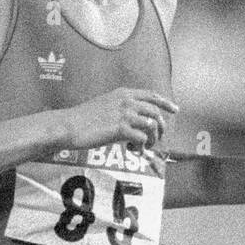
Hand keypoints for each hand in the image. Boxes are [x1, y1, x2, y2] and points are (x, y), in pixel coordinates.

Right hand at [60, 88, 178, 152]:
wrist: (69, 125)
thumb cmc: (83, 118)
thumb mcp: (104, 104)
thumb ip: (119, 107)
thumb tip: (132, 120)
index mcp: (123, 93)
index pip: (151, 95)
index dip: (166, 103)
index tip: (175, 110)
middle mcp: (127, 101)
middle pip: (156, 112)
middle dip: (161, 127)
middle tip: (159, 138)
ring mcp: (125, 114)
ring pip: (152, 126)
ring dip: (152, 139)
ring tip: (144, 147)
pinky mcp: (121, 129)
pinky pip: (142, 139)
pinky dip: (141, 147)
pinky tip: (133, 151)